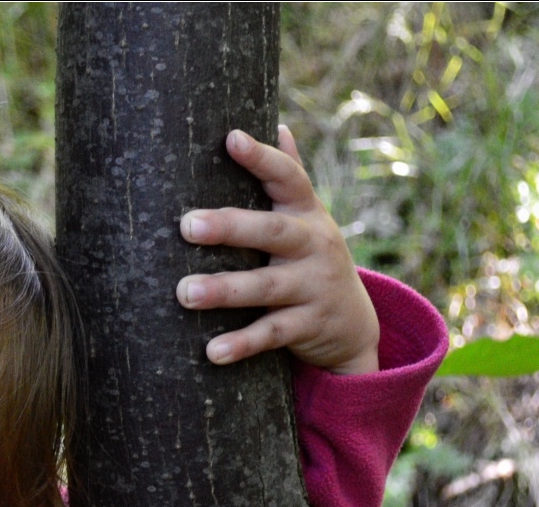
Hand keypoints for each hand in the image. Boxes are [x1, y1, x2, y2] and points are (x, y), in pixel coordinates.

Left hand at [177, 126, 380, 375]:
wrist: (353, 325)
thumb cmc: (309, 260)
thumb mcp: (306, 219)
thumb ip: (288, 177)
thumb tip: (277, 123)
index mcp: (306, 213)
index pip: (288, 178)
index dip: (262, 158)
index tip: (231, 138)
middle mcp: (313, 245)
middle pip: (272, 231)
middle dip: (230, 227)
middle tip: (186, 224)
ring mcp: (313, 287)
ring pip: (267, 287)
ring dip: (225, 290)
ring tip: (185, 293)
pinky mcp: (308, 327)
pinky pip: (272, 335)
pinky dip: (242, 344)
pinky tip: (211, 352)